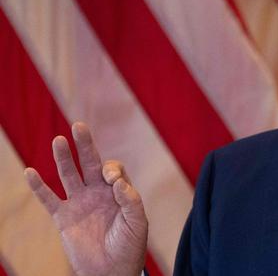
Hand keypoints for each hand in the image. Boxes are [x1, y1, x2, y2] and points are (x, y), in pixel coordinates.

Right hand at [24, 122, 147, 275]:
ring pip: (69, 175)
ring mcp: (80, 203)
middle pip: (90, 163)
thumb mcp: (138, 222)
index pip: (113, 170)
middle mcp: (98, 193)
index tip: (110, 180)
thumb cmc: (129, 246)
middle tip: (79, 126)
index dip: (111, 169)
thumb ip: (131, 200)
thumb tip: (117, 181)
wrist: (112, 271)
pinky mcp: (64, 217)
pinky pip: (49, 199)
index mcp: (118, 192)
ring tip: (58, 140)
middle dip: (86, 145)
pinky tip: (30, 172)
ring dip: (63, 159)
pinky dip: (39, 187)